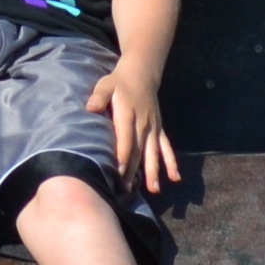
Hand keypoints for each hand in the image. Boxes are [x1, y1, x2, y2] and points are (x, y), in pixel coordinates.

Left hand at [86, 58, 180, 196]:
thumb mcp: (106, 85)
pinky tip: (174, 178)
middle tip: (126, 190)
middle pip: (139, 151)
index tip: (119, 173)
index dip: (123, 157)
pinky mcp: (159, 129)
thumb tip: (90, 107)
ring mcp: (153, 128)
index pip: (126, 140)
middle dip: (133, 171)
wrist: (142, 74)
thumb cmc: (119, 82)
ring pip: (154, 153)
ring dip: (153, 171)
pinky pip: (166, 147)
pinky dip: (170, 162)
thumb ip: (99, 96)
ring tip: (154, 189)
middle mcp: (143, 124)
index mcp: (128, 115)